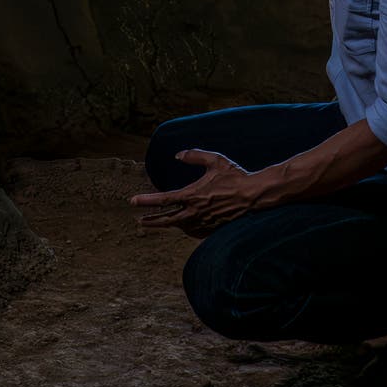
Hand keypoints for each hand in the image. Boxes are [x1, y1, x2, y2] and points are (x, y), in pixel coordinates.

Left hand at [130, 150, 267, 234]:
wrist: (253, 196)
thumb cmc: (235, 175)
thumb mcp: (215, 160)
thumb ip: (194, 156)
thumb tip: (178, 155)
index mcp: (193, 195)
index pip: (163, 200)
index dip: (146, 201)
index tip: (133, 201)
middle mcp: (195, 211)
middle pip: (166, 220)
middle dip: (151, 221)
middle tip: (139, 221)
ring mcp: (203, 222)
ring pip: (179, 226)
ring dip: (167, 224)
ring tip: (158, 222)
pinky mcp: (211, 229)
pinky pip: (193, 231)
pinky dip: (185, 228)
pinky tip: (181, 225)